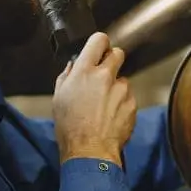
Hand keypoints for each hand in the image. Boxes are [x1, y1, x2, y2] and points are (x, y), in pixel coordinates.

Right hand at [52, 32, 136, 167]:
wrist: (90, 151)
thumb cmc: (70, 127)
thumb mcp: (58, 98)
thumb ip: (66, 77)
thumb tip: (73, 67)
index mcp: (84, 71)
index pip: (99, 40)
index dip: (100, 43)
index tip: (99, 48)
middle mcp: (105, 76)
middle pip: (117, 53)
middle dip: (112, 60)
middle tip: (104, 73)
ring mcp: (121, 89)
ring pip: (123, 78)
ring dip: (116, 86)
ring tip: (104, 104)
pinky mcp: (132, 103)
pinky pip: (129, 96)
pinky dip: (122, 102)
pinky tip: (111, 114)